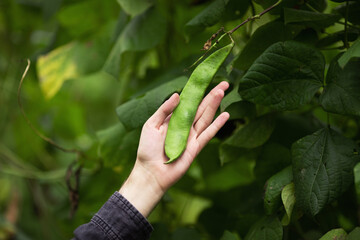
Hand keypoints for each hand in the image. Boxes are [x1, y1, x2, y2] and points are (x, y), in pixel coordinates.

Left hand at [119, 81, 229, 216]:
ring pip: (206, 117)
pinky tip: (225, 115)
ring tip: (223, 91)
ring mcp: (191, 136)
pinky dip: (217, 125)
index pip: (188, 101)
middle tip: (225, 83)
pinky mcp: (196, 147)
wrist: (150, 172)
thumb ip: (164, 110)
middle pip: (201, 107)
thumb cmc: (147, 149)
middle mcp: (184, 125)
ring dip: (214, 105)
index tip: (206, 79)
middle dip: (212, 94)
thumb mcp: (151, 125)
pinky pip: (208, 134)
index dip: (197, 90)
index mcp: (173, 118)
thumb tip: (177, 95)